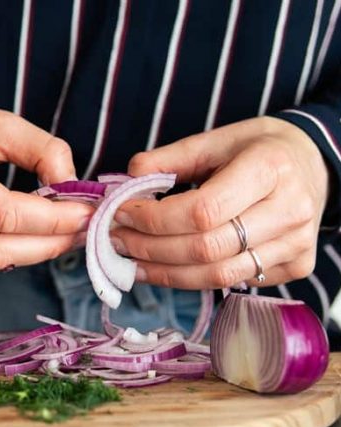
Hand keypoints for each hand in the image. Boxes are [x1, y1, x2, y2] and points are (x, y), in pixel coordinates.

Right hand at [0, 94, 91, 269]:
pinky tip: (21, 235)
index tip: (84, 214)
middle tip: (80, 232)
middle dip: (47, 245)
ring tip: (59, 234)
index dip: (50, 220)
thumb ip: (40, 148)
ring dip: (30, 252)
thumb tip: (71, 186)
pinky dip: (5, 250)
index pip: (2, 214)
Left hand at [112, 116, 329, 288]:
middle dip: (150, 249)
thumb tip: (128, 178)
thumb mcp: (219, 140)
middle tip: (116, 242)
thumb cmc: (261, 150)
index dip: (154, 220)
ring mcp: (296, 244)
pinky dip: (191, 280)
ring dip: (164, 273)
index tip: (121, 214)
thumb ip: (172, 158)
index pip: (201, 211)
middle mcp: (290, 211)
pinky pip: (233, 283)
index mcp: (269, 169)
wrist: (314, 165)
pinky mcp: (296, 266)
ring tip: (132, 263)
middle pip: (205, 249)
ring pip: (216, 277)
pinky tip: (166, 268)